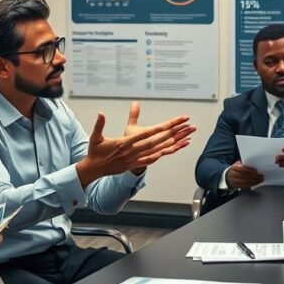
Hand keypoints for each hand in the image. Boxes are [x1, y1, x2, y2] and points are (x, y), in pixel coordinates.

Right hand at [77, 109, 195, 187]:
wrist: (94, 170)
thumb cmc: (96, 152)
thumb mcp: (96, 136)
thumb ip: (99, 124)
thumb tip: (101, 113)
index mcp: (125, 143)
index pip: (148, 133)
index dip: (162, 127)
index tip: (173, 122)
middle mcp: (134, 151)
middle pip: (159, 140)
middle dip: (175, 132)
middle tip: (188, 125)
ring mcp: (136, 158)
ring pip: (160, 150)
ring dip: (175, 143)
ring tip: (188, 136)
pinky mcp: (136, 163)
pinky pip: (155, 158)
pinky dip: (166, 153)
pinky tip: (175, 148)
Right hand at [123, 101, 195, 174]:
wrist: (123, 161)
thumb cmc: (126, 144)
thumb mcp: (129, 127)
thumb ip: (134, 114)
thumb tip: (135, 103)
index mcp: (147, 135)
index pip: (164, 126)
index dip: (176, 122)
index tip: (184, 118)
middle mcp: (153, 142)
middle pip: (171, 134)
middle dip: (182, 129)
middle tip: (192, 125)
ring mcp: (156, 149)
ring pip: (172, 142)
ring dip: (182, 137)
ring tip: (191, 132)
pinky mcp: (158, 154)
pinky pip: (170, 150)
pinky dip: (178, 146)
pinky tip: (186, 143)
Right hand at [225, 161, 263, 188]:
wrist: (228, 176)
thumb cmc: (236, 169)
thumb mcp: (238, 164)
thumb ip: (244, 163)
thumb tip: (254, 162)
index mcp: (234, 167)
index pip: (243, 168)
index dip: (250, 170)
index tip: (256, 170)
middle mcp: (234, 174)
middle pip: (245, 176)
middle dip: (255, 176)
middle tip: (261, 175)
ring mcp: (235, 181)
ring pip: (246, 182)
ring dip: (255, 181)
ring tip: (261, 179)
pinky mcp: (237, 186)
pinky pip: (246, 186)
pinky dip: (252, 184)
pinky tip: (257, 182)